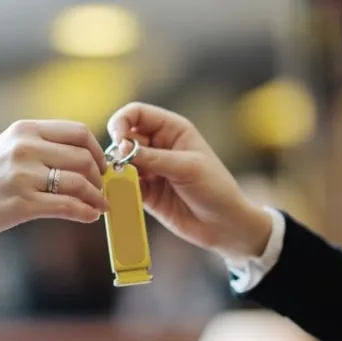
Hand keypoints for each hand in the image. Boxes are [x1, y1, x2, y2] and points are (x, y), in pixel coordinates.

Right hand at [0, 120, 108, 249]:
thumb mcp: (8, 148)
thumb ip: (41, 146)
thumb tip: (82, 156)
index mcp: (25, 130)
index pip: (78, 132)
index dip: (97, 150)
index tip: (101, 166)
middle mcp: (26, 148)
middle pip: (83, 157)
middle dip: (99, 176)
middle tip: (101, 189)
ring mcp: (24, 176)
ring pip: (79, 182)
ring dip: (96, 196)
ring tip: (99, 205)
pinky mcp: (23, 203)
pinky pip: (67, 206)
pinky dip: (85, 212)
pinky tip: (89, 216)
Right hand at [107, 102, 271, 257]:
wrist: (223, 225)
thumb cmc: (215, 188)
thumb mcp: (186, 168)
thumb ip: (153, 157)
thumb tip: (121, 149)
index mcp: (172, 129)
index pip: (136, 113)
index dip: (122, 122)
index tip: (119, 140)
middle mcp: (158, 146)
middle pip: (125, 137)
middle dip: (118, 150)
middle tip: (122, 166)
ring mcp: (151, 169)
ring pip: (121, 162)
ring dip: (117, 170)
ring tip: (124, 182)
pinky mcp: (146, 192)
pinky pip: (124, 186)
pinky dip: (119, 189)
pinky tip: (123, 195)